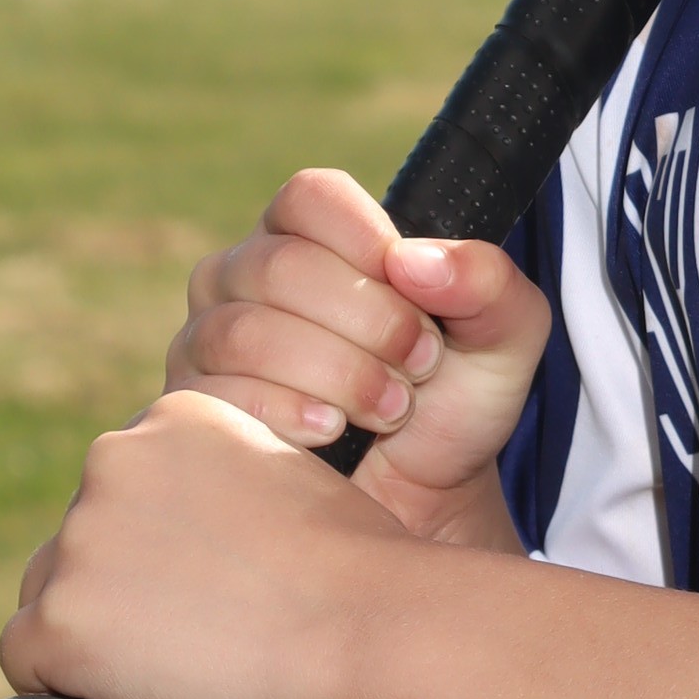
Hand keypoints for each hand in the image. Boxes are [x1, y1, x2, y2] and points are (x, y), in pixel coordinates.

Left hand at [0, 387, 473, 698]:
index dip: (156, 545)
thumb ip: (241, 488)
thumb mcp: (299, 483)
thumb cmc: (364, 570)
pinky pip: (25, 660)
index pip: (127, 487)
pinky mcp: (58, 621)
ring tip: (171, 671)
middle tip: (190, 634)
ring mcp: (79, 541)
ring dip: (92, 632)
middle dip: (119, 585)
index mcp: (173, 417)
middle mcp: (111, 460)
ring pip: (51, 597)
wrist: (369, 624)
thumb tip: (221, 540)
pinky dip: (62, 686)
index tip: (198, 583)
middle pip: (81, 539)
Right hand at [167, 167, 547, 552]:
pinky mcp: (191, 408)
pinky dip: (290, 417)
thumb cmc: (455, 403)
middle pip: (279, 267)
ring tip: (389, 408)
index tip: (417, 292)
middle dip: (369, 323)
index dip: (365, 239)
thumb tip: (413, 262)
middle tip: (419, 366)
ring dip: (338, 376)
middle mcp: (245, 277)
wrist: (425, 500)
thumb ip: (488, 282)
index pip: (309, 198)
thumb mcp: (506, 337)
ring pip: (246, 334)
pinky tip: (332, 434)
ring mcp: (207, 341)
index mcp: (312, 236)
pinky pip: (217, 398)